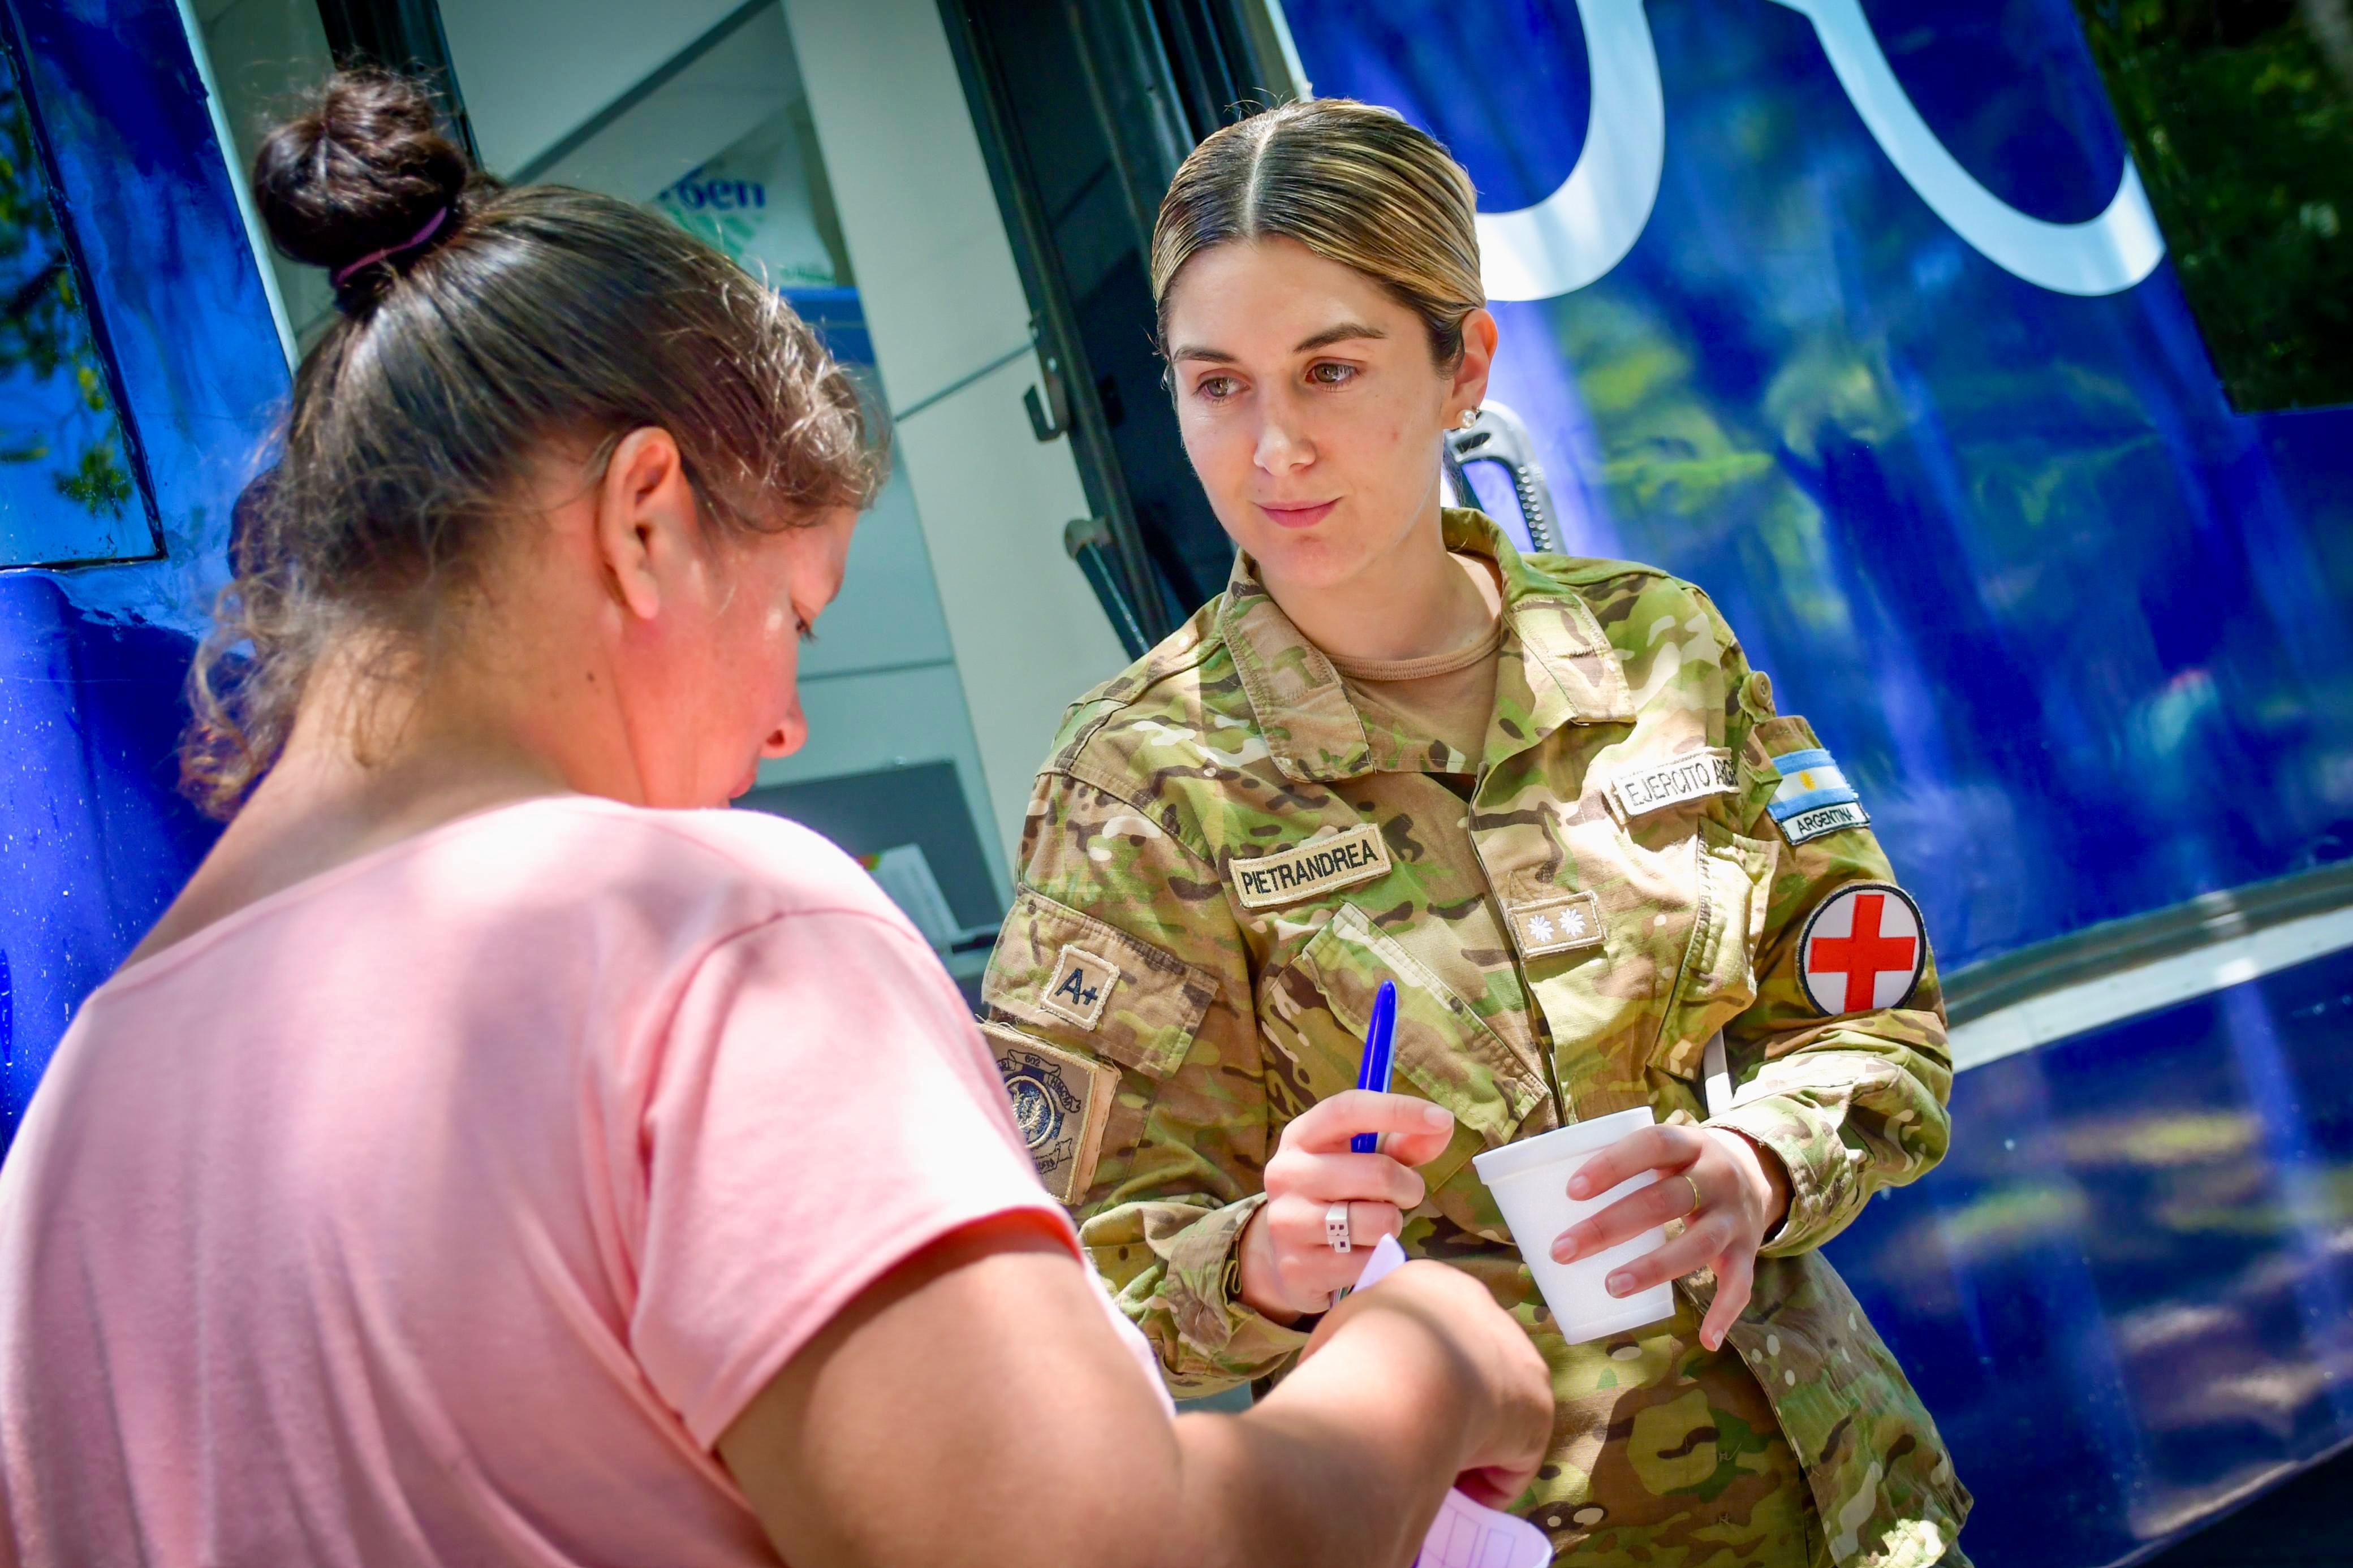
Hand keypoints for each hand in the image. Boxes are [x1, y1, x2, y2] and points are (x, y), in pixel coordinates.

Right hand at [1237, 1091, 1457, 1322]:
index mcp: (1301, 1137)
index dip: (1398, 1110)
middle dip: (1408, 1188)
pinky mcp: (1296, 1267)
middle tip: (1401, 1197)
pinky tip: (1355, 1255)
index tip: (1442, 1118)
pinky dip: (1376, 1259)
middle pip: (1380, 1172)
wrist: (1286, 1258)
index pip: (1348, 1109)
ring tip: (1373, 1227)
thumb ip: (1404, 1144)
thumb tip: (1442, 1126)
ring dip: (1392, 1225)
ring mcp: (1287, 1221)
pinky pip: (1369, 1261)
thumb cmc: (1337, 1198)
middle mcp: (1286, 1173)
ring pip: (1380, 1221)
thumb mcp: (1362, 1162)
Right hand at [1302, 1258, 1552, 1507]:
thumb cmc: (1352, 1355)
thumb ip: (1350, 1353)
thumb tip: (1343, 1386)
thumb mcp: (1333, 1338)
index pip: (1430, 1330)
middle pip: (1468, 1370)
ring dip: (1469, 1445)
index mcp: (1431, 1286)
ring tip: (1430, 1474)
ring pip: (1494, 1413)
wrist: (1398, 1376)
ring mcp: (1518, 1358)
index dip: (1411, 1372)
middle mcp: (1484, 1311)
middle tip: (1413, 1444)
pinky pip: (1510, 1459)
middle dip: (1447, 1408)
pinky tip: (1451, 1487)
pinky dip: (1484, 1481)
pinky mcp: (1536, 1408)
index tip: (1394, 1406)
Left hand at [1549, 1124, 1790, 1350]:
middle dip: (1609, 1227)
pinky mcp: (1747, 1250)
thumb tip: (1538, 1194)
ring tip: (1611, 1286)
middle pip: (1663, 1200)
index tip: (1571, 1191)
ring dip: (1654, 1268)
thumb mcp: (1661, 1151)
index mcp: (1688, 1144)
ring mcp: (1734, 1216)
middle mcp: (1716, 1177)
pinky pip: (1739, 1284)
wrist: (1755, 1172)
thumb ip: (1616, 1167)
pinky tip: (1705, 1340)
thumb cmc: (1680, 1165)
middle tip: (1562, 1251)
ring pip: (1698, 1245)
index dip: (1612, 1164)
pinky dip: (1724, 1313)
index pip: (1651, 1145)